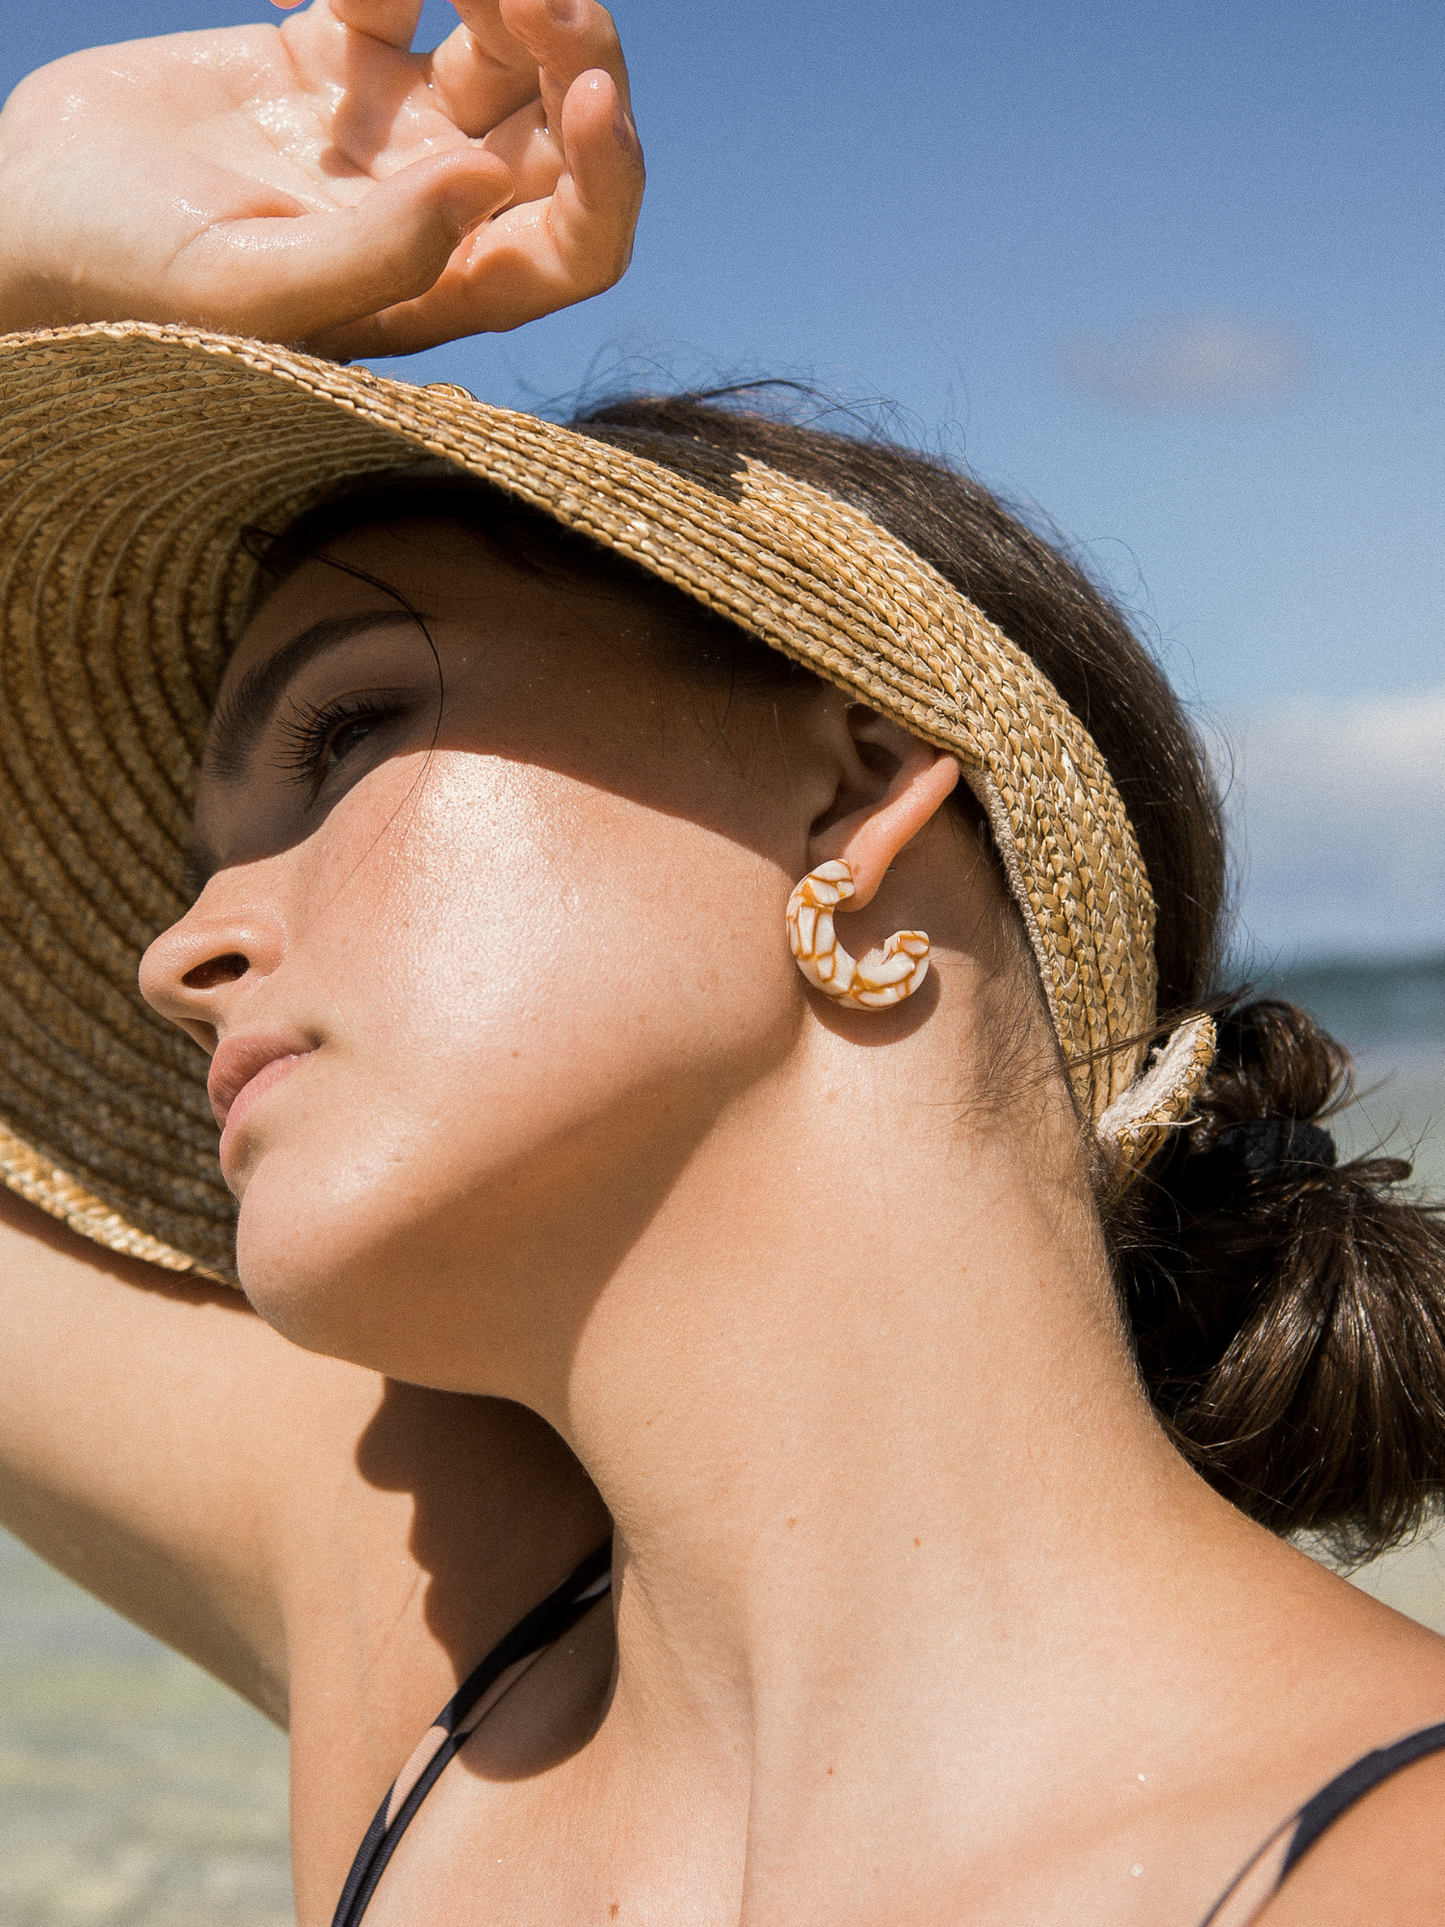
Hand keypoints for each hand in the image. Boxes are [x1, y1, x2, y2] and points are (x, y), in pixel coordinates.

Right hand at [0, 0, 642, 357]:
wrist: (22, 224)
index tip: (584, 94)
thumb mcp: (249, 290)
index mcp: (442, 287)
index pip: (576, 245)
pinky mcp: (328, 62)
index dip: (606, 176)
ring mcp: (388, 134)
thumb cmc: (126, 290)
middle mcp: (436, 212)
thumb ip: (377, 257)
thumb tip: (485, 191)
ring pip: (506, 51)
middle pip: (561, 133)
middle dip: (576, 53)